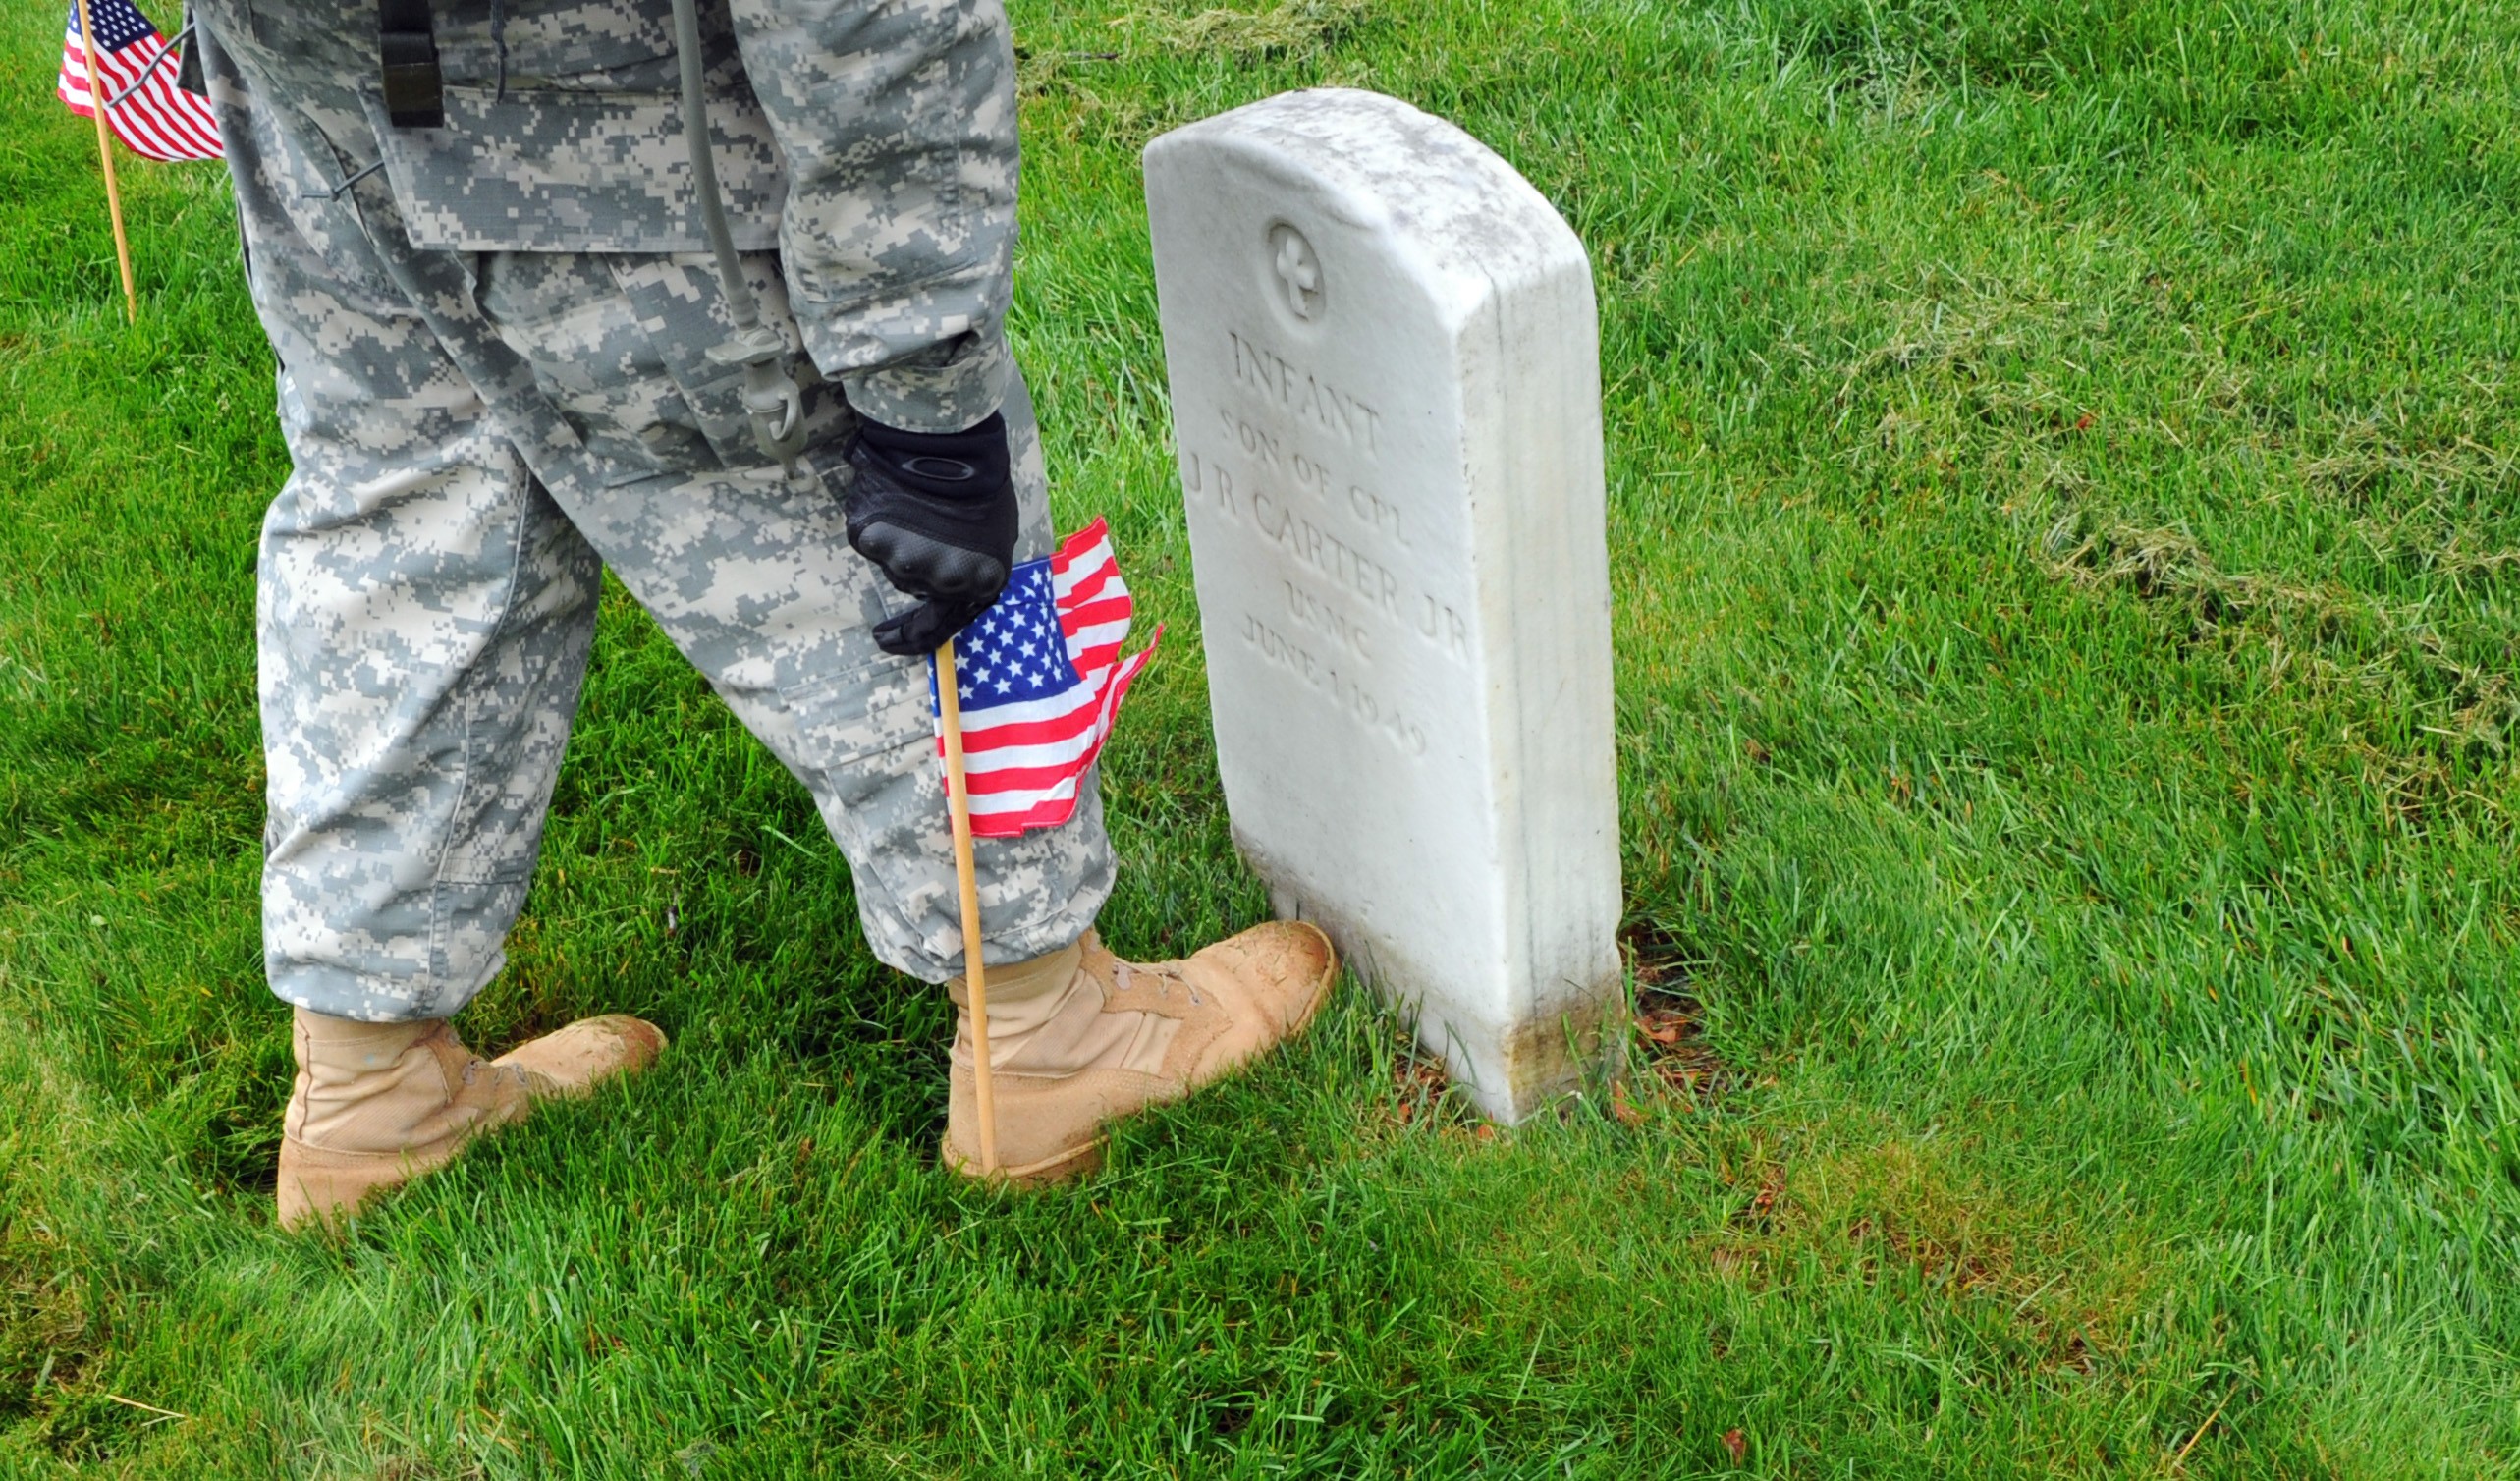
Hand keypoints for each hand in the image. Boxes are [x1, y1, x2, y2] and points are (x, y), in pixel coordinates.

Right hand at [840, 413, 1017, 655]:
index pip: (941, 624)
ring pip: (892, 561)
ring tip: (916, 503)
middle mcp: (942, 581)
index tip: (886, 640)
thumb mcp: (998, 535)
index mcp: (980, 584)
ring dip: (900, 538)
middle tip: (919, 526)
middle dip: (918, 559)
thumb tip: (953, 585)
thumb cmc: (980, 484)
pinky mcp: (873, 538)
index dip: (912, 635)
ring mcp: (905, 560)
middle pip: (915, 585)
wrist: (949, 444)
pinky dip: (878, 523)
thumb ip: (975, 569)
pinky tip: (893, 499)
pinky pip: (871, 539)